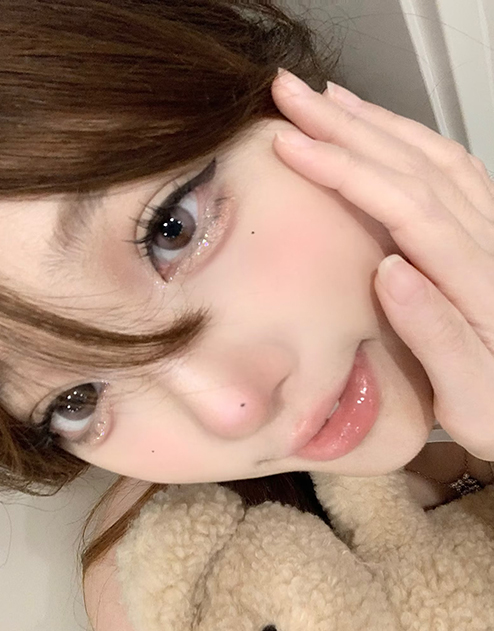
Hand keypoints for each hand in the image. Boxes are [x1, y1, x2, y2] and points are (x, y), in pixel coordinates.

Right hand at [271, 69, 493, 460]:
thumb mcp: (471, 401)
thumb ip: (435, 335)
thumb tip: (389, 270)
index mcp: (478, 285)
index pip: (405, 206)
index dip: (345, 169)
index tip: (290, 145)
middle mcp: (489, 244)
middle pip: (414, 166)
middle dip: (347, 125)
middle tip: (291, 95)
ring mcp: (491, 232)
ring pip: (432, 157)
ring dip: (376, 122)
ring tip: (327, 100)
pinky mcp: (487, 233)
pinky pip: (451, 168)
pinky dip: (409, 138)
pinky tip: (382, 130)